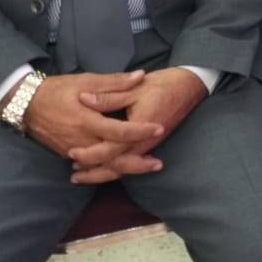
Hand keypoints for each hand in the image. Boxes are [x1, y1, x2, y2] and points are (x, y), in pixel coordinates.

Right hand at [21, 71, 161, 161]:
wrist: (26, 104)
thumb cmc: (58, 89)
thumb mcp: (86, 80)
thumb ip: (114, 82)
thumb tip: (140, 76)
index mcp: (86, 121)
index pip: (118, 131)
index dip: (140, 131)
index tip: (159, 128)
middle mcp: (81, 141)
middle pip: (113, 159)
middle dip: (137, 163)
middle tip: (159, 163)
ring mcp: (74, 151)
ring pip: (103, 167)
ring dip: (126, 168)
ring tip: (147, 166)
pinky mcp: (69, 154)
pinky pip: (93, 166)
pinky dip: (109, 168)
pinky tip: (123, 166)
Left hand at [69, 67, 207, 183]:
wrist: (188, 88)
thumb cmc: (162, 86)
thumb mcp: (134, 88)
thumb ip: (109, 96)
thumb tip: (83, 99)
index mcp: (137, 129)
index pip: (110, 149)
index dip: (90, 153)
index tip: (72, 152)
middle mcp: (143, 143)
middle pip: (116, 166)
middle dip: (94, 173)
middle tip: (73, 175)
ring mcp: (147, 146)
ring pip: (123, 168)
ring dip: (102, 173)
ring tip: (82, 176)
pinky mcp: (148, 144)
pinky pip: (129, 162)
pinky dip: (114, 167)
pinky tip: (103, 166)